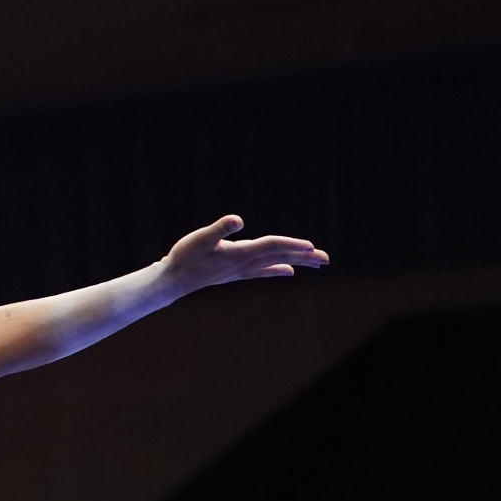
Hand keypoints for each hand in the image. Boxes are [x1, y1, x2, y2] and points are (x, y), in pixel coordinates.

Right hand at [161, 215, 328, 295]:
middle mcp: (245, 263)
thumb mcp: (200, 238)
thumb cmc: (185, 257)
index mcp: (240, 254)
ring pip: (275, 264)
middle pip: (280, 258)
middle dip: (303, 257)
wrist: (174, 279)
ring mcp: (242, 269)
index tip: (311, 247)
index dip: (291, 245)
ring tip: (317, 263)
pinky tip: (288, 272)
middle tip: (326, 259)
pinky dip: (278, 270)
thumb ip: (219, 229)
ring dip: (297, 262)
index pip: (272, 247)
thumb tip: (237, 220)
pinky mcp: (236, 272)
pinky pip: (264, 271)